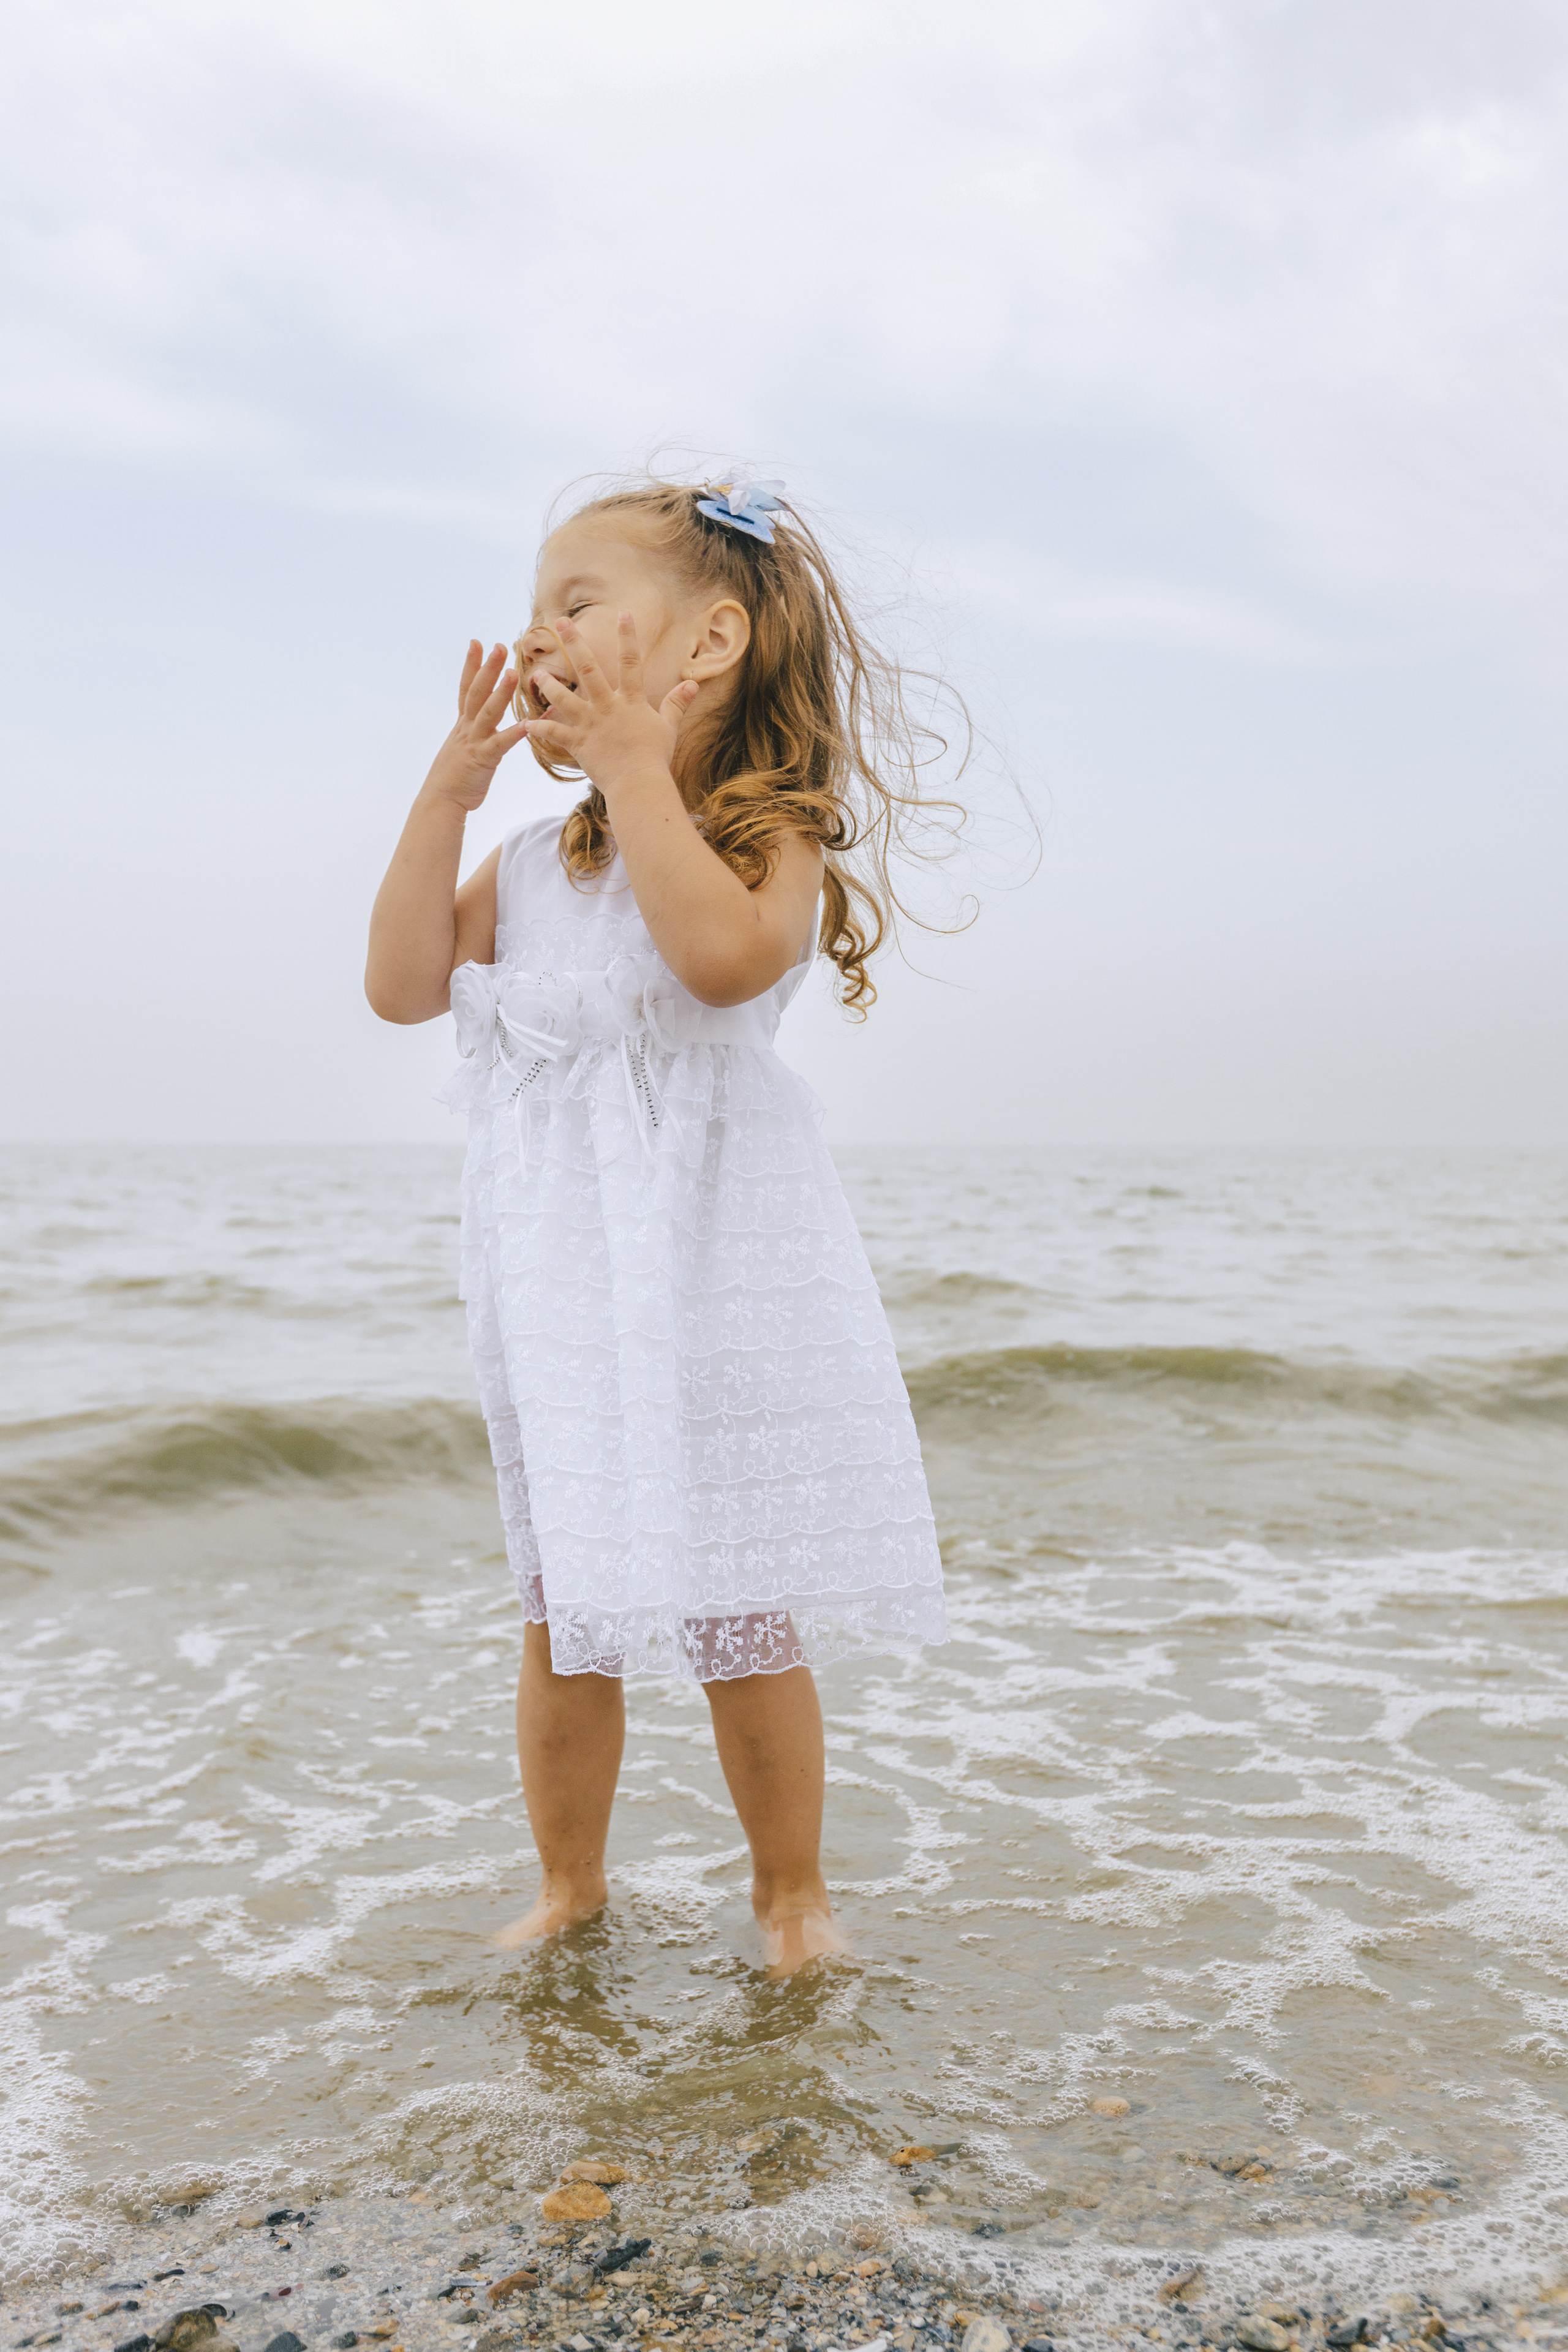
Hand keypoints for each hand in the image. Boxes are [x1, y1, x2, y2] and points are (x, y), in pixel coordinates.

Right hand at [420, 641, 528, 812]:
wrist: (440, 801)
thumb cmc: (454, 778)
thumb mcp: (463, 749)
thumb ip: (474, 734)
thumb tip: (481, 726)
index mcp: (463, 724)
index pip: (466, 688)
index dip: (471, 664)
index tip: (477, 642)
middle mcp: (467, 728)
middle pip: (476, 692)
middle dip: (487, 667)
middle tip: (499, 645)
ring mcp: (474, 742)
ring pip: (487, 711)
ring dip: (501, 691)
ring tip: (513, 672)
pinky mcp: (483, 759)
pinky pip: (501, 743)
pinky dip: (515, 732)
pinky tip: (529, 723)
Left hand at [523, 613, 697, 795]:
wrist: (639, 784)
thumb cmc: (656, 757)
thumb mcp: (668, 727)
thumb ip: (676, 704)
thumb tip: (693, 684)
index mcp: (630, 701)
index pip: (631, 661)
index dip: (628, 636)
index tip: (622, 613)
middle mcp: (607, 706)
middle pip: (588, 668)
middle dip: (574, 643)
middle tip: (560, 623)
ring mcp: (591, 724)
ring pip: (564, 698)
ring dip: (549, 686)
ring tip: (537, 675)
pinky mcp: (579, 744)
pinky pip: (555, 733)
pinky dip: (540, 728)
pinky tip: (526, 723)